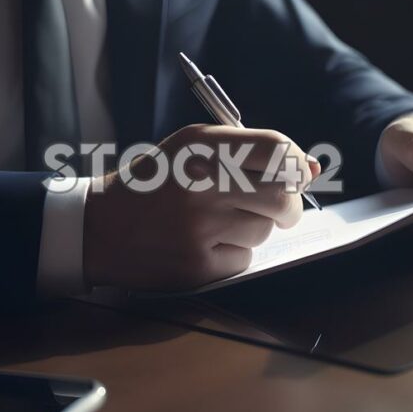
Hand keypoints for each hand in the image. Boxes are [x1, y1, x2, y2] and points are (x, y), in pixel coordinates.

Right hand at [83, 124, 319, 290]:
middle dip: (290, 206)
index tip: (295, 174)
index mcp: (202, 146)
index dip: (296, 164)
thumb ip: (250, 153)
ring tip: (219, 223)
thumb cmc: (155, 185)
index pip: (278, 149)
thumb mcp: (192, 150)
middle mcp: (203, 183)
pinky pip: (243, 259)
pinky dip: (233, 254)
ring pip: (264, 231)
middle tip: (279, 209)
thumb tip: (312, 168)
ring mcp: (200, 227)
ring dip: (254, 229)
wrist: (99, 227)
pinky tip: (203, 245)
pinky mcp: (197, 264)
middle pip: (283, 196)